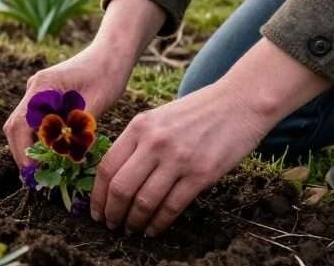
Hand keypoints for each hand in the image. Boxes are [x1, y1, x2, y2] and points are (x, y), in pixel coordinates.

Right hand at [3, 43, 129, 167]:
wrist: (112, 52)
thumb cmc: (107, 74)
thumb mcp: (96, 103)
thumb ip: (77, 129)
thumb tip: (64, 158)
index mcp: (41, 88)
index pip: (20, 124)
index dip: (23, 151)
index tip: (34, 173)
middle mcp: (34, 90)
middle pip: (15, 127)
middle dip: (23, 155)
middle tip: (38, 180)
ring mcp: (38, 94)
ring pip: (23, 127)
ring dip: (31, 149)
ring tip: (46, 173)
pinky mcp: (46, 99)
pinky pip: (36, 124)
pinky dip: (41, 141)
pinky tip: (55, 156)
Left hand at [90, 37, 330, 235]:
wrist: (239, 102)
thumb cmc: (195, 112)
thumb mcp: (157, 118)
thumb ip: (137, 142)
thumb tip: (114, 178)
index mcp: (139, 126)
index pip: (107, 167)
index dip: (97, 195)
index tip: (95, 211)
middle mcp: (154, 142)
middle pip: (120, 188)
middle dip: (112, 213)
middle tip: (111, 225)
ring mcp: (178, 159)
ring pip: (145, 201)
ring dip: (134, 222)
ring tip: (131, 230)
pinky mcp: (202, 174)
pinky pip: (172, 206)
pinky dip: (159, 223)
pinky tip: (154, 229)